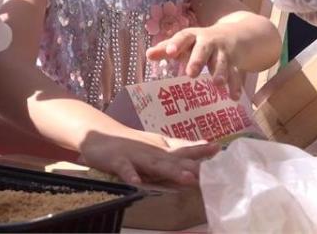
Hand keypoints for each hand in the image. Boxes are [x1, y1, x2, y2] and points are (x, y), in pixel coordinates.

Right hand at [80, 129, 218, 185]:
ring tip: (188, 179)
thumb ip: (176, 148)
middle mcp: (152, 151)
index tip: (219, 149)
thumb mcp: (154, 145)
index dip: (201, 150)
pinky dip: (130, 175)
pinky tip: (136, 183)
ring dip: (171, 171)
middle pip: (175, 159)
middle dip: (193, 165)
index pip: (184, 148)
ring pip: (155, 164)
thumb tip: (201, 149)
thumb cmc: (129, 143)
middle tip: (211, 171)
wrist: (97, 133)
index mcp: (160, 148)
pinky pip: (124, 169)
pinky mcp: (117, 160)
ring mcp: (135, 155)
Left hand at [146, 25, 243, 99]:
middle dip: (198, 60)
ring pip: (221, 61)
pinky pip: (236, 74)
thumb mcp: (187, 42)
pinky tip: (233, 97)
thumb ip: (167, 48)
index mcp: (194, 36)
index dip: (176, 44)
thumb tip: (148, 55)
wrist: (237, 34)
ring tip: (217, 84)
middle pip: (203, 49)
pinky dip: (235, 85)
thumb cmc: (202, 42)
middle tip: (191, 73)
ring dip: (220, 72)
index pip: (184, 37)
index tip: (169, 52)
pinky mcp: (235, 62)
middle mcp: (209, 42)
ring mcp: (223, 52)